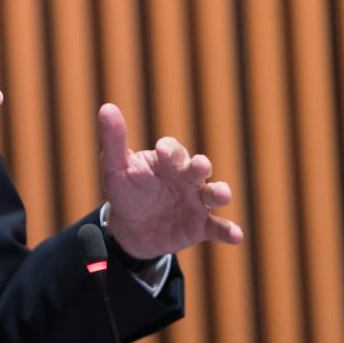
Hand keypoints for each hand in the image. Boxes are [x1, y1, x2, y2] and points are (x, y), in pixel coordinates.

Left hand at [98, 102, 243, 258]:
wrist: (131, 229)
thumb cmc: (126, 191)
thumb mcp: (116, 167)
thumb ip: (113, 140)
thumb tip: (107, 107)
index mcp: (167, 161)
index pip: (172, 150)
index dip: (169, 150)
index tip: (162, 151)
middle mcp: (187, 178)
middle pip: (198, 168)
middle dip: (201, 166)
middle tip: (200, 165)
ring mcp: (196, 202)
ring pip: (214, 194)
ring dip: (220, 193)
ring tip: (222, 195)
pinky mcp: (201, 226)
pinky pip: (218, 227)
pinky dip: (229, 230)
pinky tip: (236, 235)